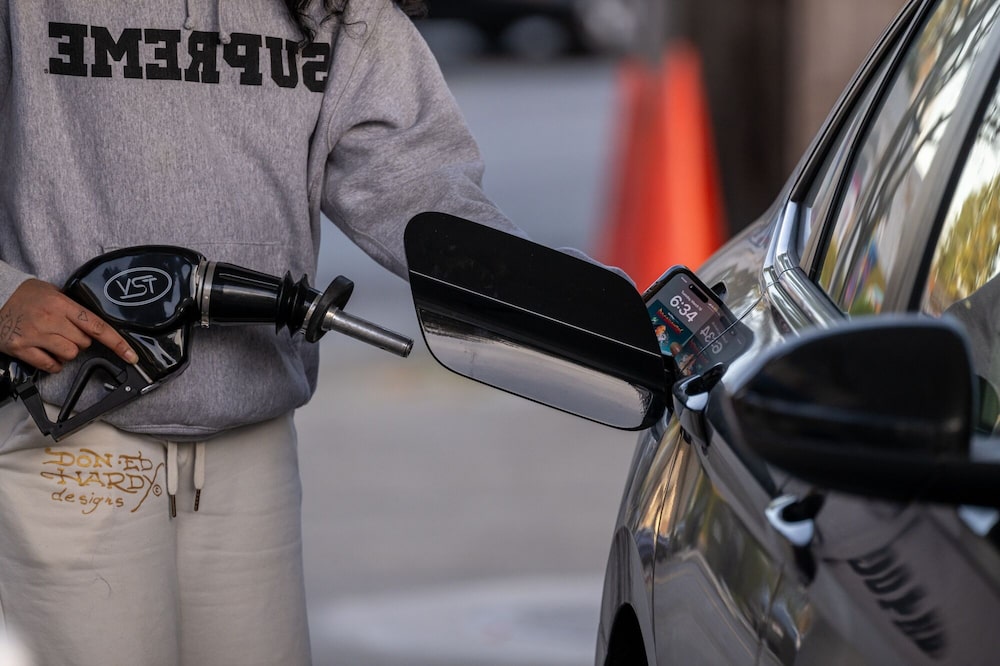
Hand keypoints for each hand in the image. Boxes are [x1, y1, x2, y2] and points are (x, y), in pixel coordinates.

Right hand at [0, 279, 137, 372]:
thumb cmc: (22, 294)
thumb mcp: (51, 291)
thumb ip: (72, 306)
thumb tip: (93, 322)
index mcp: (62, 304)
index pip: (97, 326)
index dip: (117, 343)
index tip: (131, 356)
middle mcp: (50, 319)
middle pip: (84, 343)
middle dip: (80, 341)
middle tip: (65, 332)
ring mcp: (35, 334)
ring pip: (70, 355)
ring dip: (66, 352)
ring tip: (53, 341)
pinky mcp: (21, 348)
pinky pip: (50, 365)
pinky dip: (52, 364)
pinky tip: (45, 353)